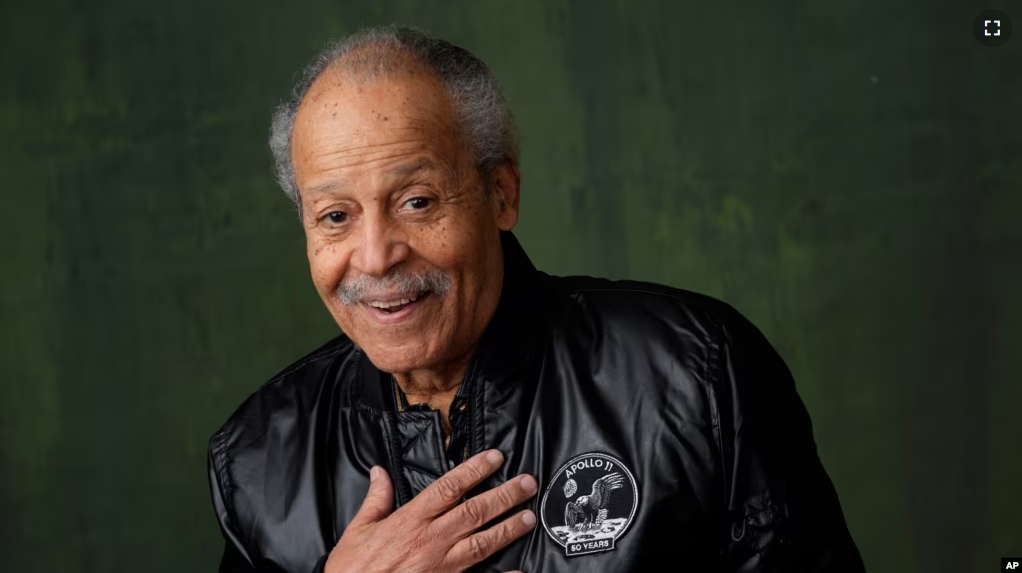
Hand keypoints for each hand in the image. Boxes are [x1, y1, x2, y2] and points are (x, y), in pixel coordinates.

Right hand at [324, 449, 537, 572]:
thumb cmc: (352, 570)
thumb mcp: (358, 530)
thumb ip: (375, 500)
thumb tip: (379, 472)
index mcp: (410, 521)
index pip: (448, 488)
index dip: (474, 470)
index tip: (495, 457)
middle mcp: (430, 540)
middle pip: (474, 512)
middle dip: (504, 495)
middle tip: (527, 483)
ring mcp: (441, 566)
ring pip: (482, 543)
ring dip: (508, 529)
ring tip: (529, 516)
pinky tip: (519, 571)